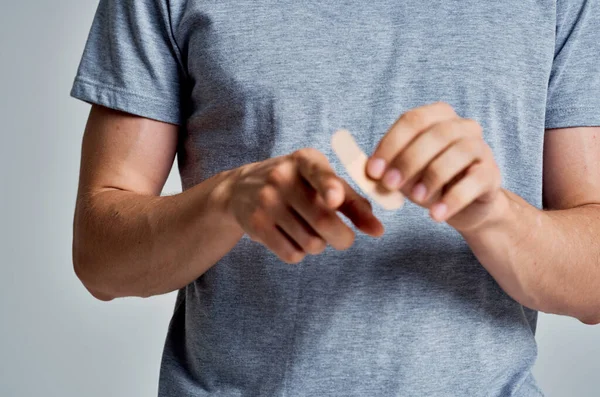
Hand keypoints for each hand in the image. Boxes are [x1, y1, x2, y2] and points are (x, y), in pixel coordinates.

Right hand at [223, 148, 383, 262]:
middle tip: (344, 239)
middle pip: (323, 220)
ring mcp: (266, 201)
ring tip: (309, 232)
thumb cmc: (295, 186)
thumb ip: (352, 201)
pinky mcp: (256, 225)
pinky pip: (292, 254)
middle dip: (343, 238)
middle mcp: (282, 177)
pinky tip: (292, 238)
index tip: (335, 199)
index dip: (329, 186)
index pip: (318, 172)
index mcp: (305, 160)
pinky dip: (300, 253)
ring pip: (311, 242)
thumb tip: (378, 230)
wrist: (240, 190)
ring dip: (319, 245)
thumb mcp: (320, 181)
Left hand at [365, 101, 502, 231]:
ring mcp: (481, 148)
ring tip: (416, 200)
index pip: (412, 120)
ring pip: (458, 153)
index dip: (390, 144)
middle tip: (390, 184)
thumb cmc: (427, 182)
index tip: (373, 170)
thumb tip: (366, 171)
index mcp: (437, 116)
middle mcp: (462, 126)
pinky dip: (453, 199)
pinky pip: (475, 181)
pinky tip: (436, 215)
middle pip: (435, 134)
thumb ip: (385, 168)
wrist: (461, 207)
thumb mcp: (402, 174)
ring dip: (432, 176)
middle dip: (409, 159)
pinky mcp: (492, 174)